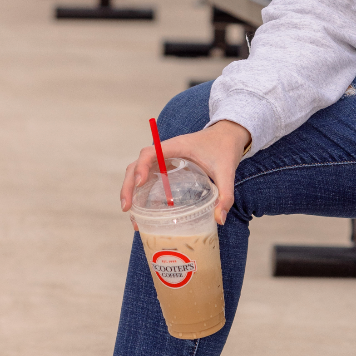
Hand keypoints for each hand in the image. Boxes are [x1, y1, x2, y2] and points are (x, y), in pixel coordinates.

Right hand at [120, 119, 250, 224]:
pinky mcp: (167, 167)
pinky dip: (141, 192)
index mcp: (176, 147)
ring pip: (138, 171)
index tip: (139, 184)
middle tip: (127, 208)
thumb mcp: (227, 171)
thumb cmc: (225, 148)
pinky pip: (148, 177)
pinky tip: (142, 211)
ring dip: (130, 190)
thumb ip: (225, 194)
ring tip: (131, 215)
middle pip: (136, 165)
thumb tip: (219, 220)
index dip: (141, 167)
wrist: (228, 135)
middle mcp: (165, 152)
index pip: (150, 153)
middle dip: (128, 186)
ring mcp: (164, 159)